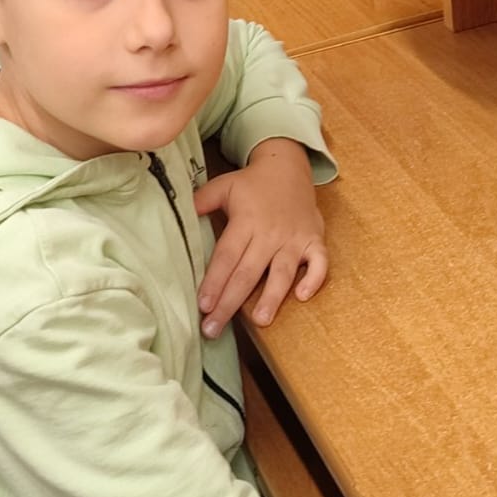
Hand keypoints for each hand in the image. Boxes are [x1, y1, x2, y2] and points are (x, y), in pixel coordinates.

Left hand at [193, 138, 327, 337]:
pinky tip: (303, 296)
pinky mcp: (315, 240)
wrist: (289, 167)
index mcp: (246, 221)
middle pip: (248, 272)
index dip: (214, 282)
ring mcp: (295, 238)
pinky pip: (319, 262)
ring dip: (272, 297)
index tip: (203, 306)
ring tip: (261, 321)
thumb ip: (202, 202)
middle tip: (215, 329)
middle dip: (230, 303)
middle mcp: (270, 233)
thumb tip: (177, 215)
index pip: (227, 256)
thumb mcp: (223, 186)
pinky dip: (314, 278)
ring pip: (283, 272)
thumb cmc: (252, 183)